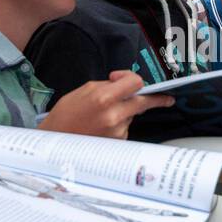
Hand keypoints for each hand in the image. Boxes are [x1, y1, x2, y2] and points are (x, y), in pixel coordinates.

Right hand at [38, 71, 173, 138]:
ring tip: (101, 116)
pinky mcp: (117, 143)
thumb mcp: (84, 91)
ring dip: (125, 112)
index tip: (132, 81)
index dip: (132, 79)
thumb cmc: (65, 116)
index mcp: (104, 98)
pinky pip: (125, 127)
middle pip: (143, 102)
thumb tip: (123, 83)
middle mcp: (114, 116)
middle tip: (167, 99)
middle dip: (156, 99)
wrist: (55, 142)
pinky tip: (102, 126)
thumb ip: (107, 85)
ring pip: (132, 115)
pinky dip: (119, 124)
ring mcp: (117, 131)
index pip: (135, 83)